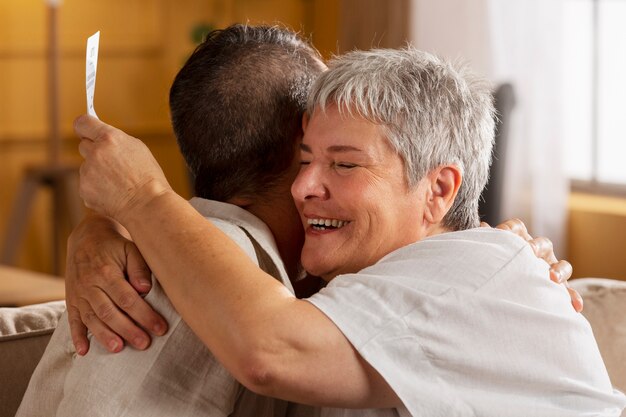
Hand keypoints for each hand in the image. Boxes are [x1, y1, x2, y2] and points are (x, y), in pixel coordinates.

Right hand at [66, 213, 167, 354]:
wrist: (87, 237)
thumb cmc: (116, 246)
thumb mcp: (131, 249)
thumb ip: (139, 268)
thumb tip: (145, 290)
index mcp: (106, 272)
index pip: (127, 299)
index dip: (144, 315)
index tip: (160, 328)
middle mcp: (89, 285)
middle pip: (109, 312)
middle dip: (128, 329)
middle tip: (144, 343)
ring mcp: (78, 294)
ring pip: (91, 318)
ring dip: (104, 336)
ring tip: (119, 348)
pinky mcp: (71, 300)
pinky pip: (72, 320)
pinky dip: (77, 336)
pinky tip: (83, 352)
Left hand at [75, 115, 170, 223]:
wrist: (147, 205)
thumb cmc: (148, 178)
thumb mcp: (137, 149)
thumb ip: (116, 140)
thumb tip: (102, 138)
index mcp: (109, 138)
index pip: (83, 123)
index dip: (84, 127)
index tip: (85, 130)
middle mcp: (95, 153)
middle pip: (84, 146)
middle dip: (94, 152)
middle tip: (111, 162)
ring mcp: (87, 172)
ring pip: (87, 167)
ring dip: (97, 173)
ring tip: (118, 183)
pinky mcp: (84, 189)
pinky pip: (87, 185)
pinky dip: (97, 188)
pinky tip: (113, 193)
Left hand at [486, 218, 582, 311]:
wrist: (504, 288)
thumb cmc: (495, 265)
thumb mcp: (490, 253)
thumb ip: (487, 240)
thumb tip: (482, 225)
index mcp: (519, 240)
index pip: (517, 227)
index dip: (509, 228)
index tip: (499, 232)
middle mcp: (538, 252)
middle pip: (543, 244)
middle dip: (536, 247)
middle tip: (529, 251)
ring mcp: (550, 268)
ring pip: (562, 265)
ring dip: (559, 271)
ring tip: (553, 279)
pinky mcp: (558, 287)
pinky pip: (569, 292)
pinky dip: (573, 298)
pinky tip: (575, 307)